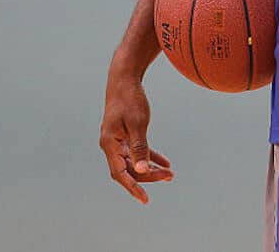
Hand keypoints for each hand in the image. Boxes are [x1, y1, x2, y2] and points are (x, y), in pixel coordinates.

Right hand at [99, 71, 173, 203]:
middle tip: (168, 177)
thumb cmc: (130, 99)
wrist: (124, 79)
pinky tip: (164, 162)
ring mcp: (117, 140)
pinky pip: (136, 151)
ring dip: (150, 168)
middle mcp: (110, 144)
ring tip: (169, 174)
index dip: (133, 187)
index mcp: (109, 144)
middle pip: (128, 169)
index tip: (145, 199)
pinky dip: (149, 157)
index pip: (120, 173)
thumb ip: (139, 148)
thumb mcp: (137, 124)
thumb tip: (143, 170)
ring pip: (133, 162)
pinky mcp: (124, 134)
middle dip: (147, 176)